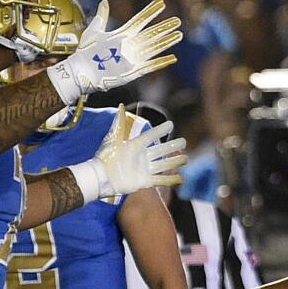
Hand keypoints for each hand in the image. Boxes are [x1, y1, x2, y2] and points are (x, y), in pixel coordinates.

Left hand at [46, 0, 181, 104]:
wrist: (82, 71)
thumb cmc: (86, 52)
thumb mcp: (94, 31)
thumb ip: (102, 17)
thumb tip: (105, 1)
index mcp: (122, 35)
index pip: (140, 21)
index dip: (150, 12)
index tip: (161, 3)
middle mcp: (130, 46)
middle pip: (151, 34)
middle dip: (164, 27)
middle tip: (177, 20)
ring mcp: (132, 59)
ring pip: (153, 48)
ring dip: (166, 42)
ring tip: (178, 34)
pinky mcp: (132, 72)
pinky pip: (150, 66)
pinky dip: (161, 62)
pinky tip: (172, 58)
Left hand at [70, 105, 187, 199]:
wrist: (101, 177)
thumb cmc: (106, 157)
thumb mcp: (113, 139)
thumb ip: (119, 124)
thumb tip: (121, 107)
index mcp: (135, 146)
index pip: (151, 136)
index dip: (160, 131)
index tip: (171, 124)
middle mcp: (141, 157)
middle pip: (161, 151)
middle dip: (172, 146)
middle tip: (183, 142)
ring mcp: (143, 169)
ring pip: (163, 164)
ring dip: (175, 161)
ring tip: (186, 158)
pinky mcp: (144, 181)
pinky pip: (160, 180)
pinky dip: (170, 179)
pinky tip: (181, 178)